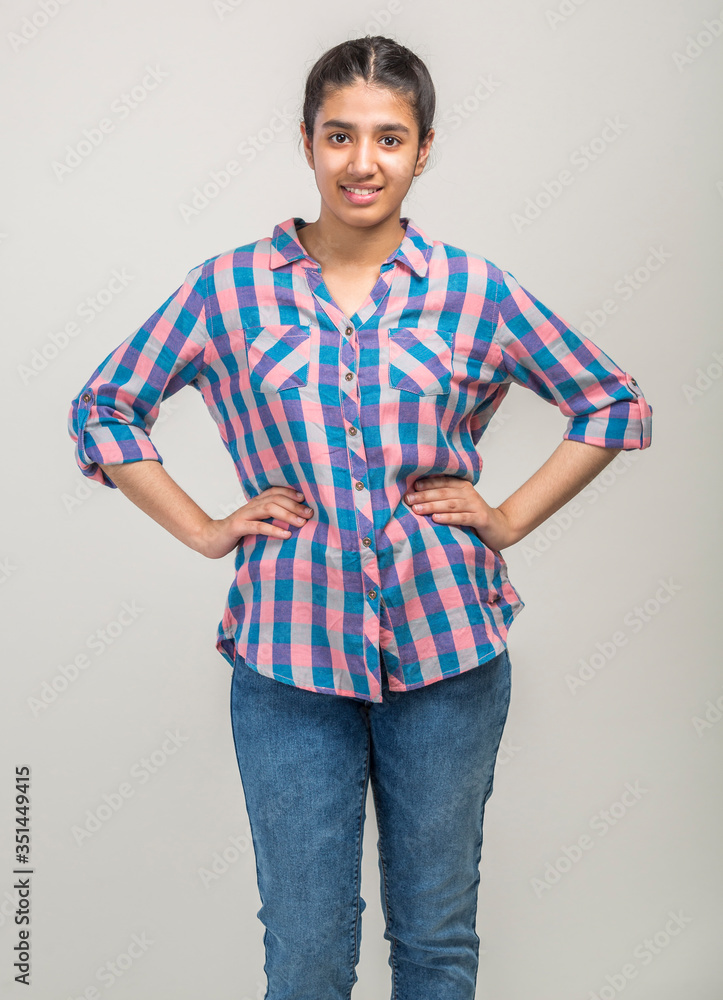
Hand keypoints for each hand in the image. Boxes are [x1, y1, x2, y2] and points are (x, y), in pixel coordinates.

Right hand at [198, 485, 313, 558]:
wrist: (210, 539)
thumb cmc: (237, 532)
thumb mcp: (255, 523)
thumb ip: (269, 519)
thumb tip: (293, 521)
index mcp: (255, 502)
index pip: (275, 491)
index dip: (290, 493)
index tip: (305, 499)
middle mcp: (251, 505)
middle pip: (276, 499)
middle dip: (295, 505)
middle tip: (310, 513)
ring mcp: (244, 515)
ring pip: (269, 508)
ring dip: (288, 514)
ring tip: (302, 523)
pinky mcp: (238, 527)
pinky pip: (258, 526)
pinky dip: (274, 529)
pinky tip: (286, 534)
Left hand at [404, 475, 517, 550]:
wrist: (501, 528)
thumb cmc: (475, 517)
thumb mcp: (460, 505)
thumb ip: (445, 499)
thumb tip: (417, 498)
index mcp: (463, 487)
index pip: (442, 482)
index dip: (427, 484)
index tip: (411, 487)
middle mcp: (469, 493)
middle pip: (444, 492)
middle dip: (424, 495)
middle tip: (409, 499)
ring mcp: (476, 505)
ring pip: (451, 504)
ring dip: (432, 506)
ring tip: (417, 509)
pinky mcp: (481, 519)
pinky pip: (462, 517)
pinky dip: (448, 517)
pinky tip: (436, 519)